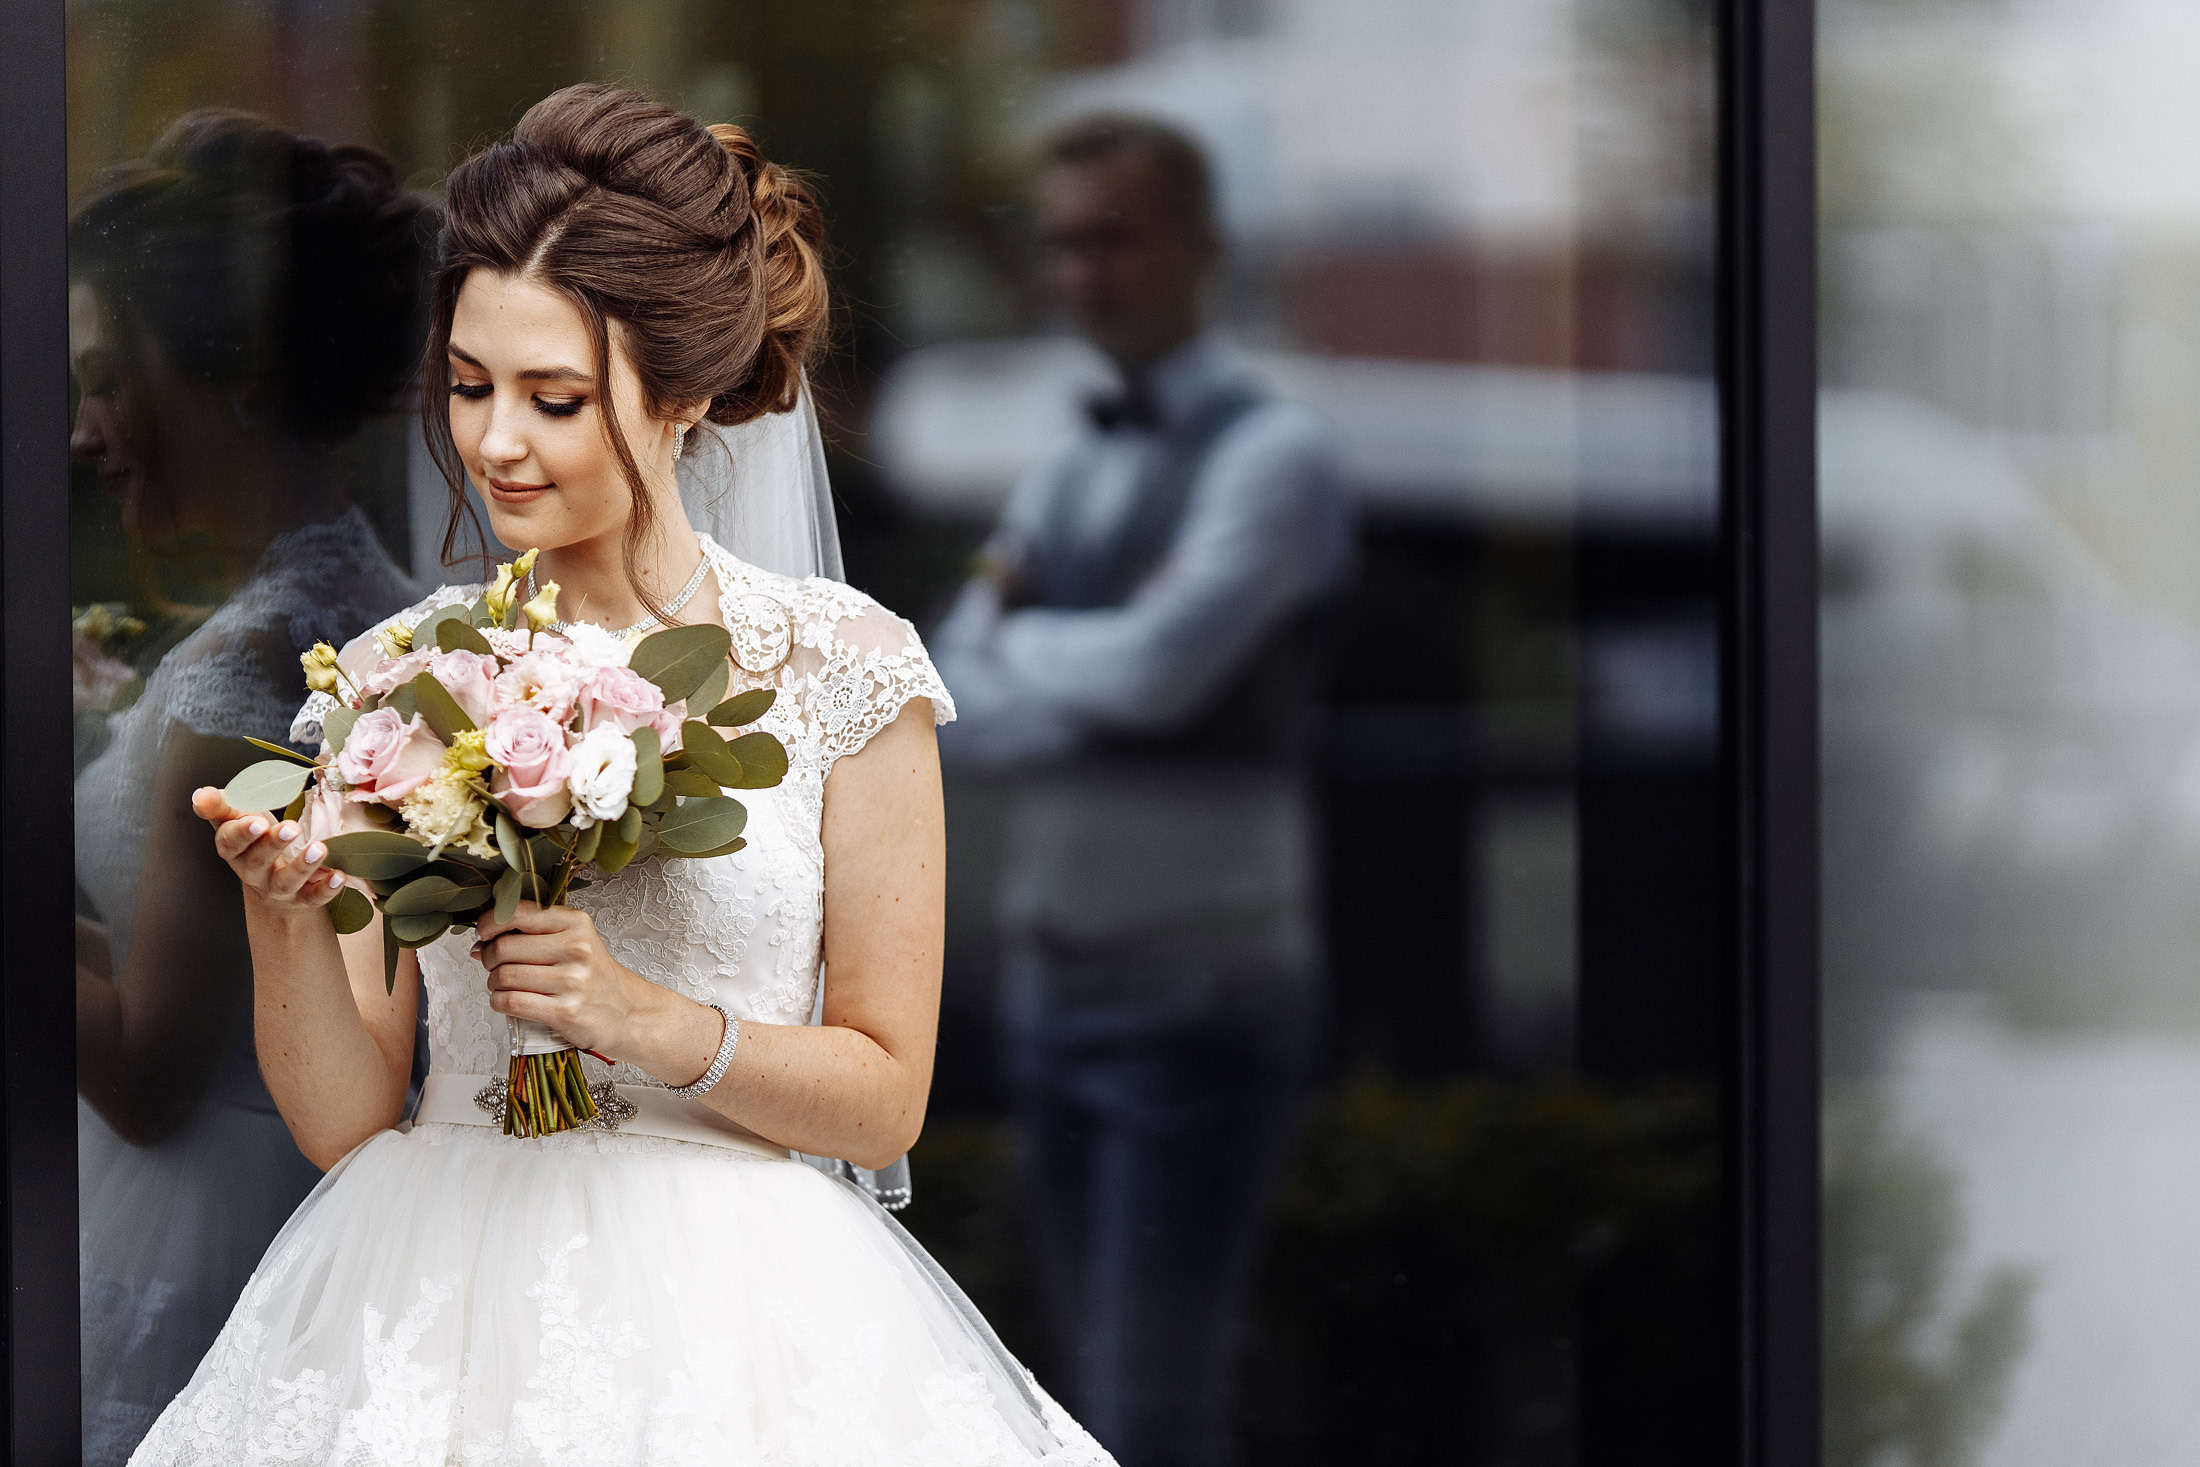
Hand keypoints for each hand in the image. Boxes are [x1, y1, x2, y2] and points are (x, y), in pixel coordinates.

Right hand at [192, 787, 344, 915]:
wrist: (271, 882)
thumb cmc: (254, 840)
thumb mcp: (237, 818)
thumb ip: (220, 805)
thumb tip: (200, 795)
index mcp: (234, 849)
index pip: (231, 842)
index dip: (243, 833)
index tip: (257, 821)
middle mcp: (252, 872)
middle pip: (257, 861)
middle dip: (273, 845)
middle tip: (291, 828)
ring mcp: (277, 888)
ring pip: (285, 882)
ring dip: (302, 866)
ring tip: (320, 848)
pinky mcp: (301, 899)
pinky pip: (313, 898)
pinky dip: (326, 889)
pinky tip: (339, 876)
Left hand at [471, 902, 659, 1057]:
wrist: (629, 1013)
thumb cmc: (595, 978)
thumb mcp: (575, 941)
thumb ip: (533, 934)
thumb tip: (481, 943)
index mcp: (576, 924)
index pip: (518, 913)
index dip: (490, 923)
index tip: (483, 933)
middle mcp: (576, 948)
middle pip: (505, 947)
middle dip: (490, 959)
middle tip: (495, 966)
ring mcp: (572, 981)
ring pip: (504, 976)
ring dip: (494, 983)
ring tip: (505, 986)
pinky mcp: (565, 1011)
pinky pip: (511, 1002)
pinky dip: (499, 1002)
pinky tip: (508, 1001)